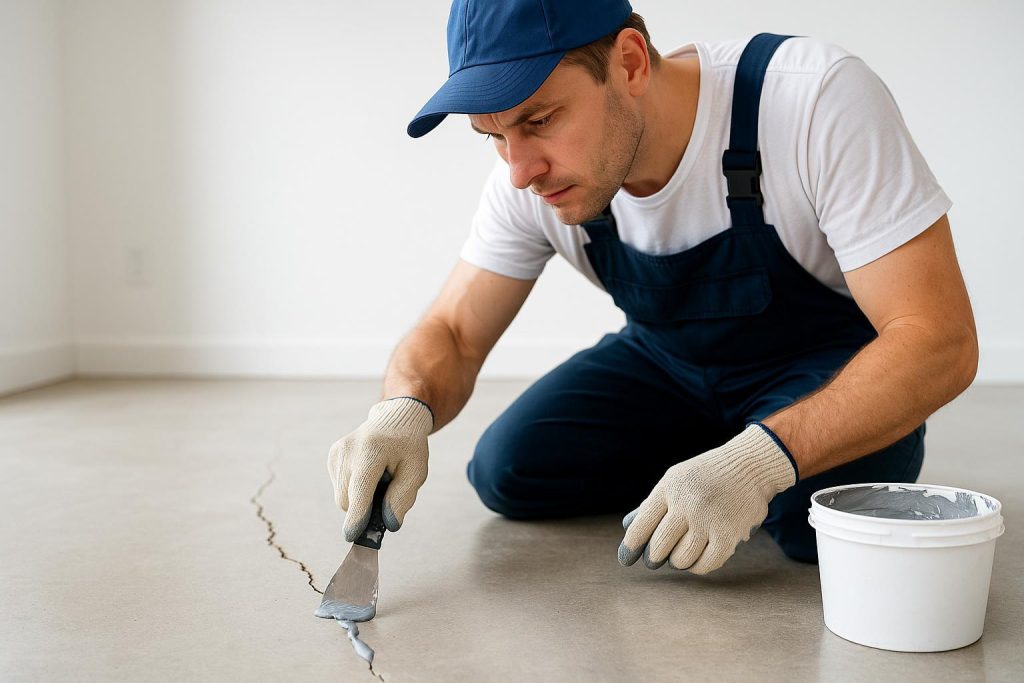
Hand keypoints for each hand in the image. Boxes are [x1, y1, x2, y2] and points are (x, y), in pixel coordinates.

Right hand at [327, 397, 432, 540]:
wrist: (394, 420)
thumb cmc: (408, 448)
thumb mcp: (416, 471)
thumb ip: (403, 497)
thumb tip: (389, 524)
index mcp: (372, 449)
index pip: (361, 487)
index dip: (357, 514)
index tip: (351, 535)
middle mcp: (348, 449)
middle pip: (348, 499)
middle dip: (364, 509)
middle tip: (386, 494)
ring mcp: (337, 452)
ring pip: (342, 497)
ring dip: (360, 498)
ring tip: (378, 478)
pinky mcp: (332, 457)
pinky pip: (340, 488)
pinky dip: (354, 489)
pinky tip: (368, 473)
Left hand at [619, 424, 796, 574]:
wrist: (749, 467)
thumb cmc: (704, 477)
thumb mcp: (674, 480)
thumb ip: (652, 504)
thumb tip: (628, 529)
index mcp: (669, 488)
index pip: (641, 526)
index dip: (630, 547)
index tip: (625, 560)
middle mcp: (687, 504)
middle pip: (659, 547)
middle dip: (653, 558)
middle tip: (654, 559)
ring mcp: (709, 521)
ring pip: (681, 560)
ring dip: (677, 562)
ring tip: (678, 555)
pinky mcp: (730, 536)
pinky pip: (705, 565)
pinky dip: (697, 566)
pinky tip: (696, 559)